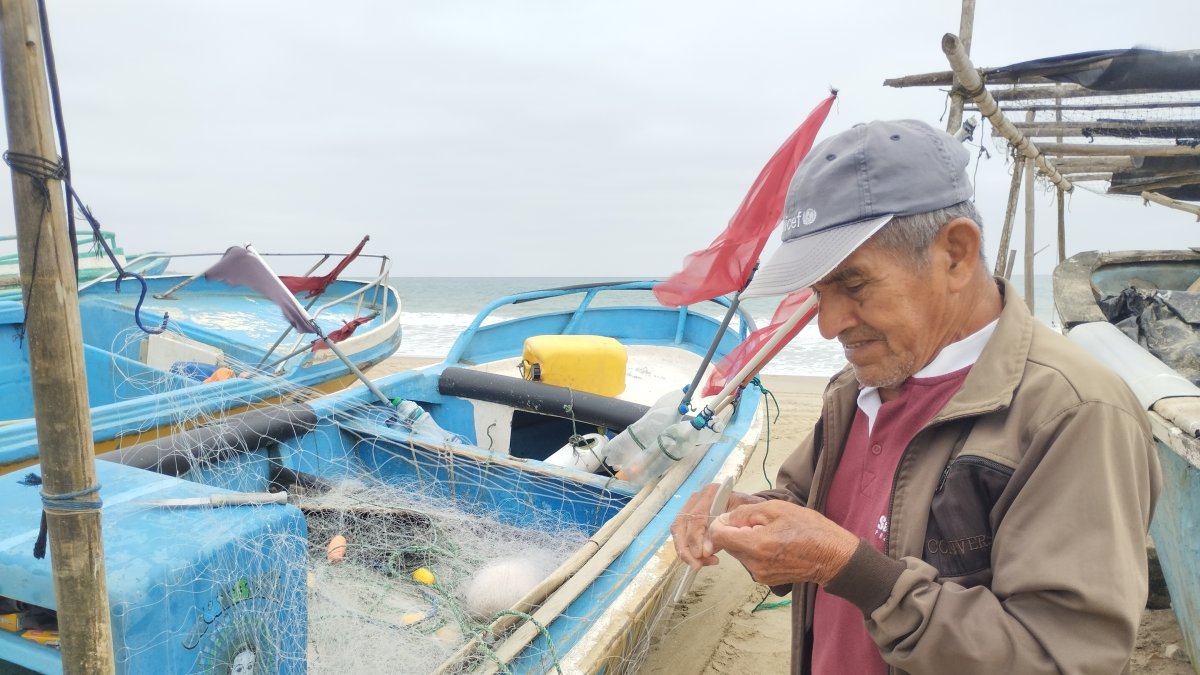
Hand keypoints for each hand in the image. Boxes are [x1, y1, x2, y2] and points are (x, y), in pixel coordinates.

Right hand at [670, 485, 762, 569]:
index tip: (700, 555)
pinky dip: (688, 549)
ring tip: (698, 564)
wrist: (752, 511)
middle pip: (681, 523)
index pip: (696, 517)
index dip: (695, 538)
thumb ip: (724, 533)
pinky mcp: (689, 518)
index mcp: (711, 493)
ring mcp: (691, 507)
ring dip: (685, 550)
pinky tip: (702, 558)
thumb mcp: (741, 521)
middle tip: (697, 564)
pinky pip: (681, 534)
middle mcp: (697, 498)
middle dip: (686, 547)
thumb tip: (706, 550)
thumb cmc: (749, 514)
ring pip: (677, 530)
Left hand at [708, 500, 857, 586]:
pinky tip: (774, 545)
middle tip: (759, 523)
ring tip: (770, 534)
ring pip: (738, 553)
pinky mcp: (765, 580)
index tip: (733, 517)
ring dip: (746, 541)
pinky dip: (755, 551)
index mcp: (756, 545)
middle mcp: (754, 564)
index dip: (721, 523)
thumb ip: (746, 513)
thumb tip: (725, 518)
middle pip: (728, 545)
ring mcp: (760, 575)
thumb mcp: (777, 509)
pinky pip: (749, 561)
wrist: (832, 556)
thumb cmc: (809, 529)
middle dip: (736, 531)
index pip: (718, 536)